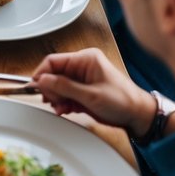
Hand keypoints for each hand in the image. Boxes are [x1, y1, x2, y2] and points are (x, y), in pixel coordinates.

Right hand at [32, 48, 153, 133]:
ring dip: (56, 98)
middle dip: (50, 89)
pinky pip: (65, 93)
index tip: (36, 88)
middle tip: (53, 102)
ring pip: (57, 85)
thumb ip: (64, 87)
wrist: (138, 116)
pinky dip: (63, 102)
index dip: (42, 75)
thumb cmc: (122, 101)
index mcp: (85, 59)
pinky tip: (66, 109)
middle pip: (53, 74)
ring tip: (62, 108)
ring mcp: (82, 78)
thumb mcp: (90, 95)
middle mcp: (82, 66)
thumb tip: (41, 80)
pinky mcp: (83, 90)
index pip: (53, 61)